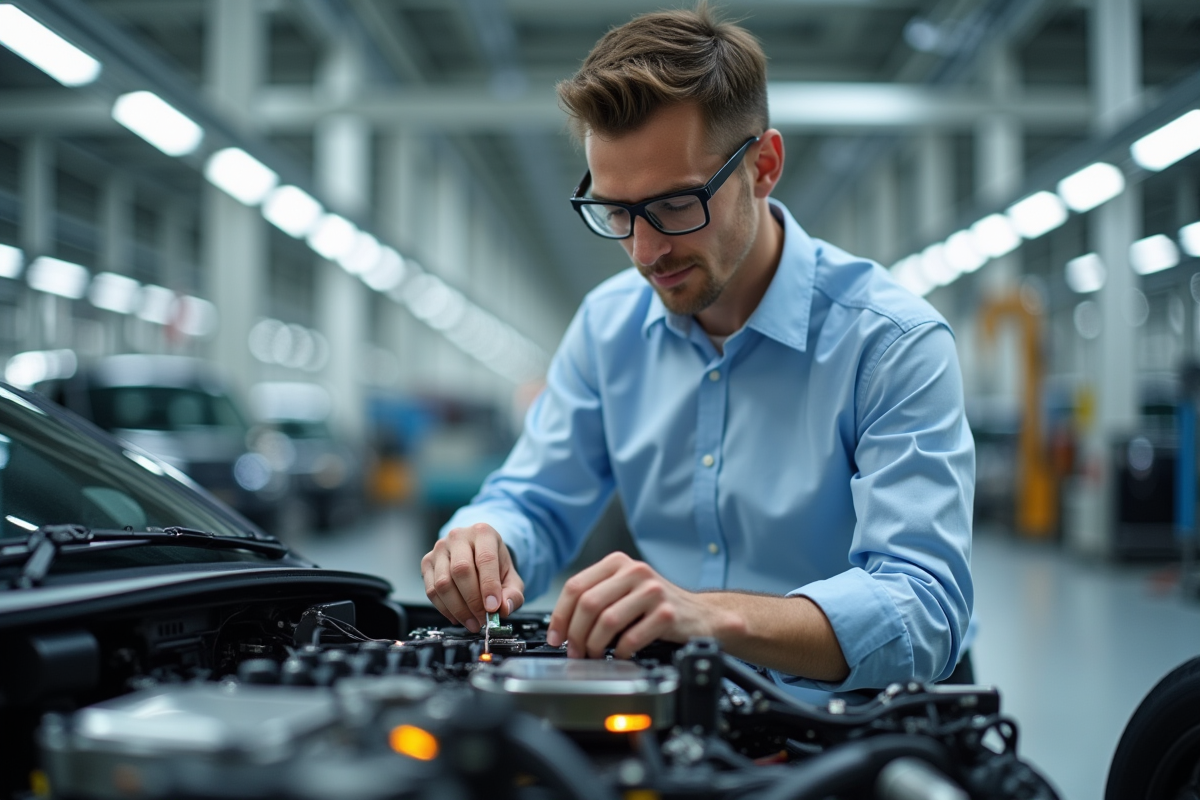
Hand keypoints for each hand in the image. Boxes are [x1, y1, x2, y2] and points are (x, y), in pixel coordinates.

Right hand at [421, 523, 524, 631]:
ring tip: (473, 622)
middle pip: (461, 570)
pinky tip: (458, 617)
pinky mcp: (427, 562)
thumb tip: (505, 608)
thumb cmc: (494, 565)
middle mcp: (458, 536)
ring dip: (458, 609)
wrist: (476, 553)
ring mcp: (439, 549)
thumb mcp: (511, 577)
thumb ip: (513, 594)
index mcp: (483, 533)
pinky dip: (445, 609)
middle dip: (473, 601)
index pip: (485, 559)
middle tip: (483, 619)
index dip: (489, 586)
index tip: (493, 608)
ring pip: (443, 583)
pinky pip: (431, 590)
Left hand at [546, 552, 717, 658]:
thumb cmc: (656, 606)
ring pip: (607, 621)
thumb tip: (562, 627)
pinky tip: (620, 655)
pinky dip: (619, 652)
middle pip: (588, 604)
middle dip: (575, 634)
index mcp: (618, 563)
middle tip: (575, 652)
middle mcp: (634, 572)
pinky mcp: (667, 614)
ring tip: (595, 655)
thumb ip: (596, 599)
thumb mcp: (624, 590)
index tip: (556, 637)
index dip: (560, 615)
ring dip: (594, 645)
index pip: (575, 586)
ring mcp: (652, 591)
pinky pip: (631, 637)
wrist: (701, 615)